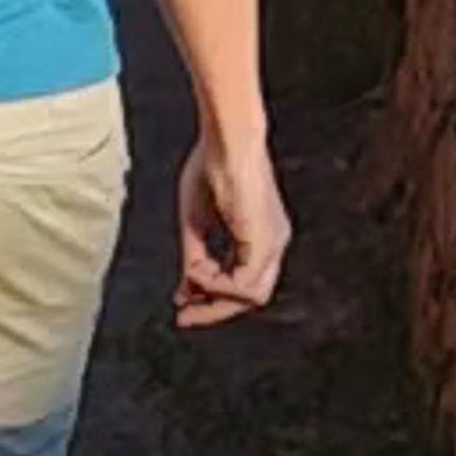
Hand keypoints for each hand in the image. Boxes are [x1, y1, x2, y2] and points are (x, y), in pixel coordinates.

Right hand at [177, 126, 291, 323]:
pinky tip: (197, 272)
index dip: (212, 297)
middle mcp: (273, 243)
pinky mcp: (266, 240)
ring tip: (189, 285)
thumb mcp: (196, 224)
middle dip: (214, 309)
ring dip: (215, 297)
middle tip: (183, 316)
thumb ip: (195, 259)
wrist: (227, 140)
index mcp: (260, 236)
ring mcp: (274, 242)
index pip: (243, 282)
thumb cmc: (210, 168)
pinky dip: (217, 283)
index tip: (182, 302)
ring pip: (251, 296)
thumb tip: (185, 294)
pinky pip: (245, 282)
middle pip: (251, 296)